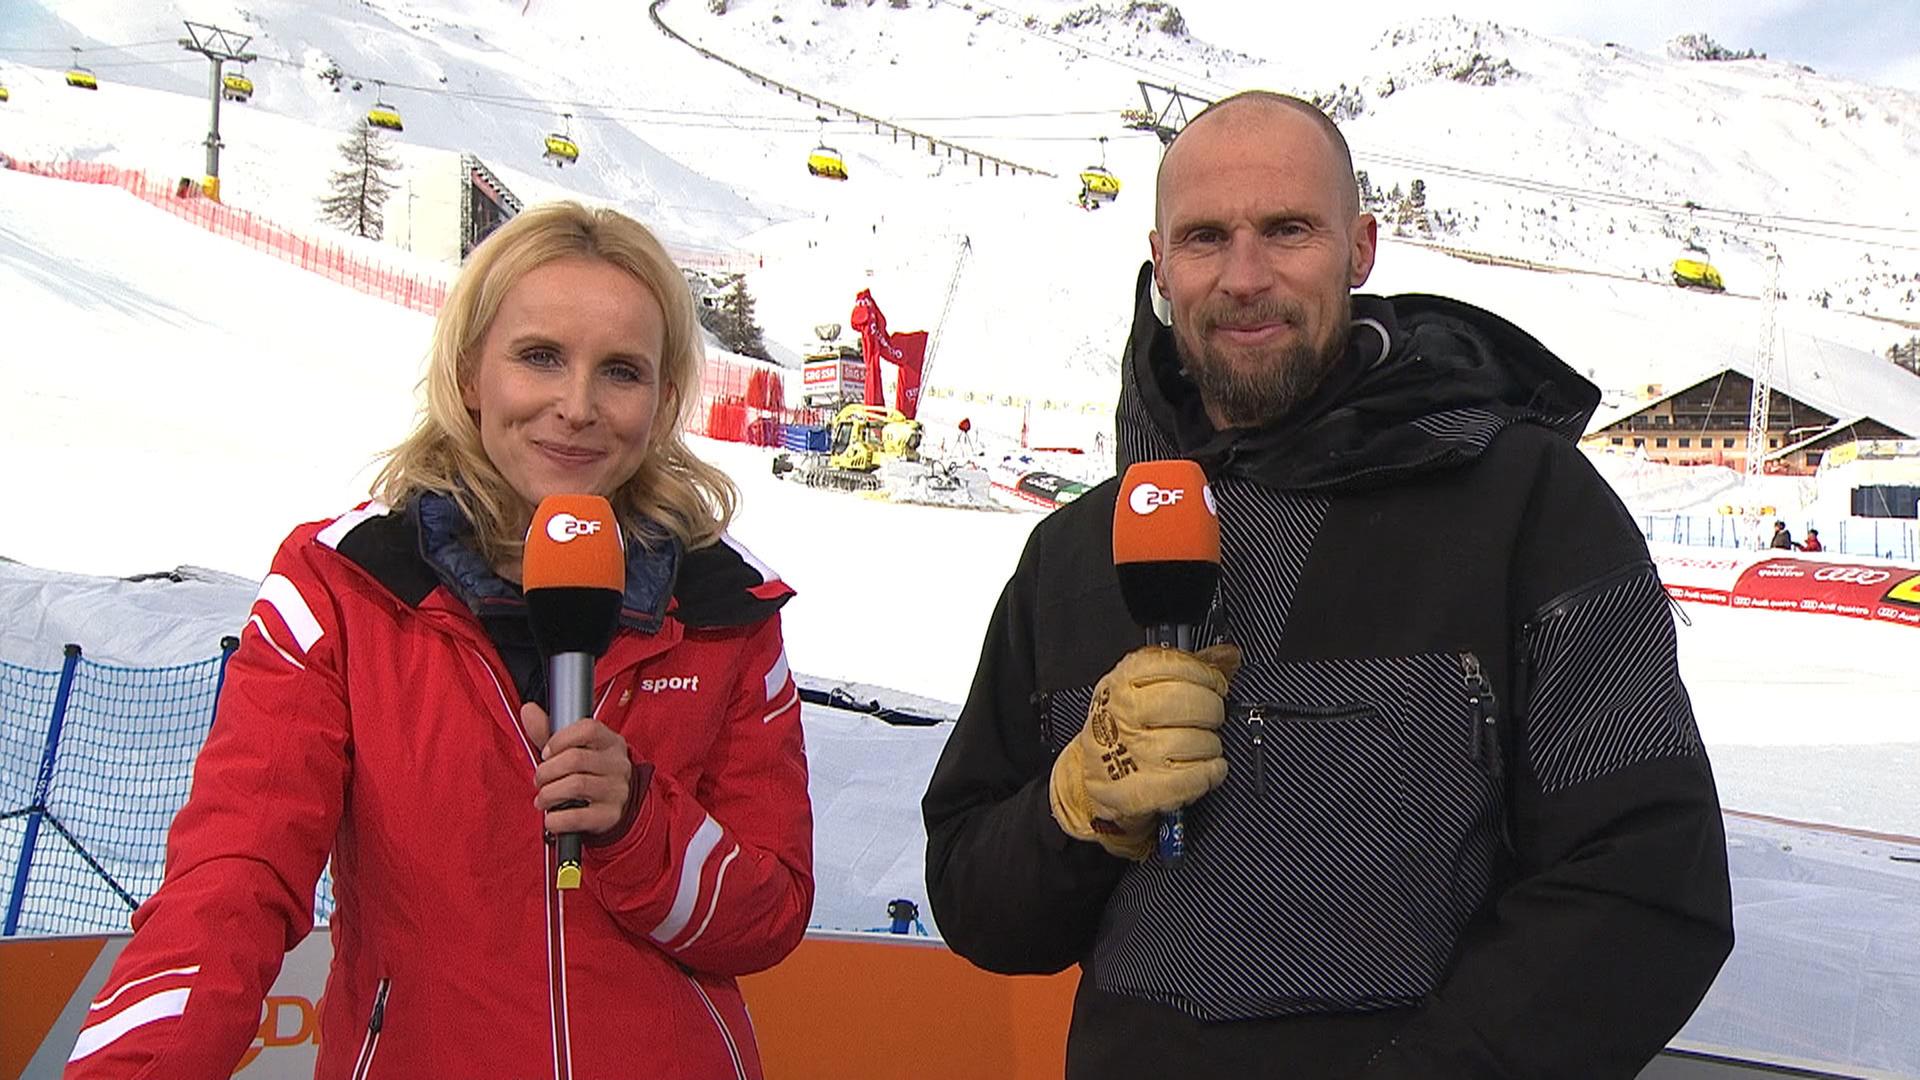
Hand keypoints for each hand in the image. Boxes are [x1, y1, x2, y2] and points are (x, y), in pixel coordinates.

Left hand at [520, 702, 635, 837]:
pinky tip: (552, 817)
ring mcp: (617, 790)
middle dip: (547, 771)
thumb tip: (528, 710)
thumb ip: (549, 732)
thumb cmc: (590, 773)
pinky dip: (557, 819)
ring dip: (549, 794)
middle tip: (539, 780)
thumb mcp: (575, 750)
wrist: (617, 807)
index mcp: (610, 742)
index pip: (588, 729)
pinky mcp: (610, 815)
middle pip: (575, 759)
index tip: (546, 752)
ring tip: (543, 799)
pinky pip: (578, 817)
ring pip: (575, 785)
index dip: (560, 739)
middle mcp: (618, 764)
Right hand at [1049, 644, 1239, 859]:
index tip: (1214, 685)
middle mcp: (1124, 713)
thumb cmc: (1123, 726)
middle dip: (1213, 711)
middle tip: (1209, 718)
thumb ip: (1190, 667)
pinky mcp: (1142, 789)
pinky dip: (1210, 773)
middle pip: (1192, 702)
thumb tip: (1228, 655)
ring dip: (1211, 746)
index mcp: (1123, 680)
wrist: (1092, 775)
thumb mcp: (1146, 687)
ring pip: (1198, 741)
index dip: (1206, 675)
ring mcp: (1132, 752)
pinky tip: (1206, 769)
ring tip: (1201, 747)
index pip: (1177, 664)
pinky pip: (1195, 777)